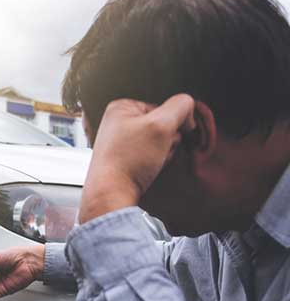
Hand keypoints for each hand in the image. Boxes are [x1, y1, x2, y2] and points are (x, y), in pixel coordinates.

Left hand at [80, 94, 196, 222]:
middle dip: (167, 140)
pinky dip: (155, 163)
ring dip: (164, 153)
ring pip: (159, 143)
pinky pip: (150, 157)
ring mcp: (120, 143)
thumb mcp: (161, 125)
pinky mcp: (124, 160)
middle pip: (162, 126)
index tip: (162, 137)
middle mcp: (118, 123)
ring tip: (149, 162)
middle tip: (155, 152)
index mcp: (121, 108)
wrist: (112, 194)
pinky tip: (147, 170)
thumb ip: (180, 107)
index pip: (164, 107)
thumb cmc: (129, 161)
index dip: (171, 123)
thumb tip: (189, 106)